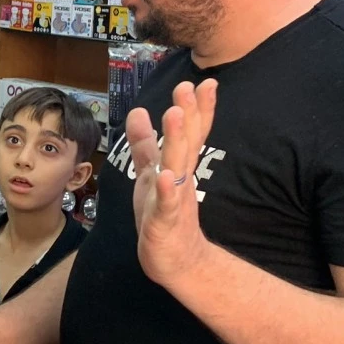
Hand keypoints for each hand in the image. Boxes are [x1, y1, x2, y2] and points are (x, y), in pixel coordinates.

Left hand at [126, 79, 217, 287]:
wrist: (176, 261)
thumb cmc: (162, 214)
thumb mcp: (151, 173)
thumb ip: (144, 144)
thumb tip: (137, 111)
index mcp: (177, 166)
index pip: (191, 133)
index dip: (197, 109)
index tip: (205, 82)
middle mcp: (179, 178)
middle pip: (186, 143)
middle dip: (188, 114)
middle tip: (188, 86)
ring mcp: (173, 200)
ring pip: (176, 166)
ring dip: (176, 141)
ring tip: (175, 115)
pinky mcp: (164, 223)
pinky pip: (166, 205)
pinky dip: (167, 191)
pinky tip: (167, 177)